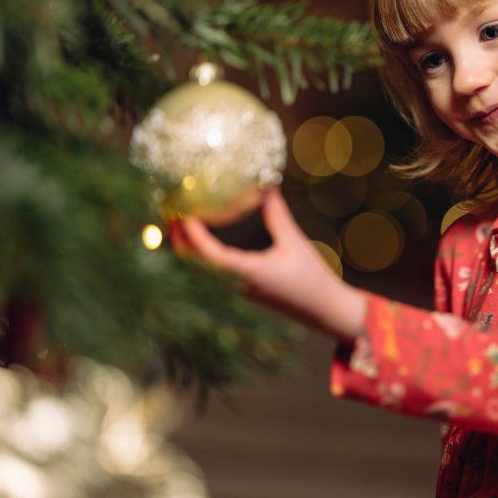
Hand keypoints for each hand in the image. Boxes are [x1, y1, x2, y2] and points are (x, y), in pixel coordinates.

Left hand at [172, 188, 366, 341]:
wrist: (325, 311)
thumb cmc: (312, 278)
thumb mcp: (295, 244)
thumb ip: (277, 216)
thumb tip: (266, 187)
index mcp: (251, 274)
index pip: (213, 257)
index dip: (196, 238)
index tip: (186, 217)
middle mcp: (239, 286)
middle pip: (198, 268)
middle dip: (182, 243)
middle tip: (173, 216)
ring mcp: (238, 293)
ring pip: (202, 274)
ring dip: (189, 252)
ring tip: (181, 227)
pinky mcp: (242, 294)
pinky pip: (213, 277)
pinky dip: (202, 259)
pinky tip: (201, 244)